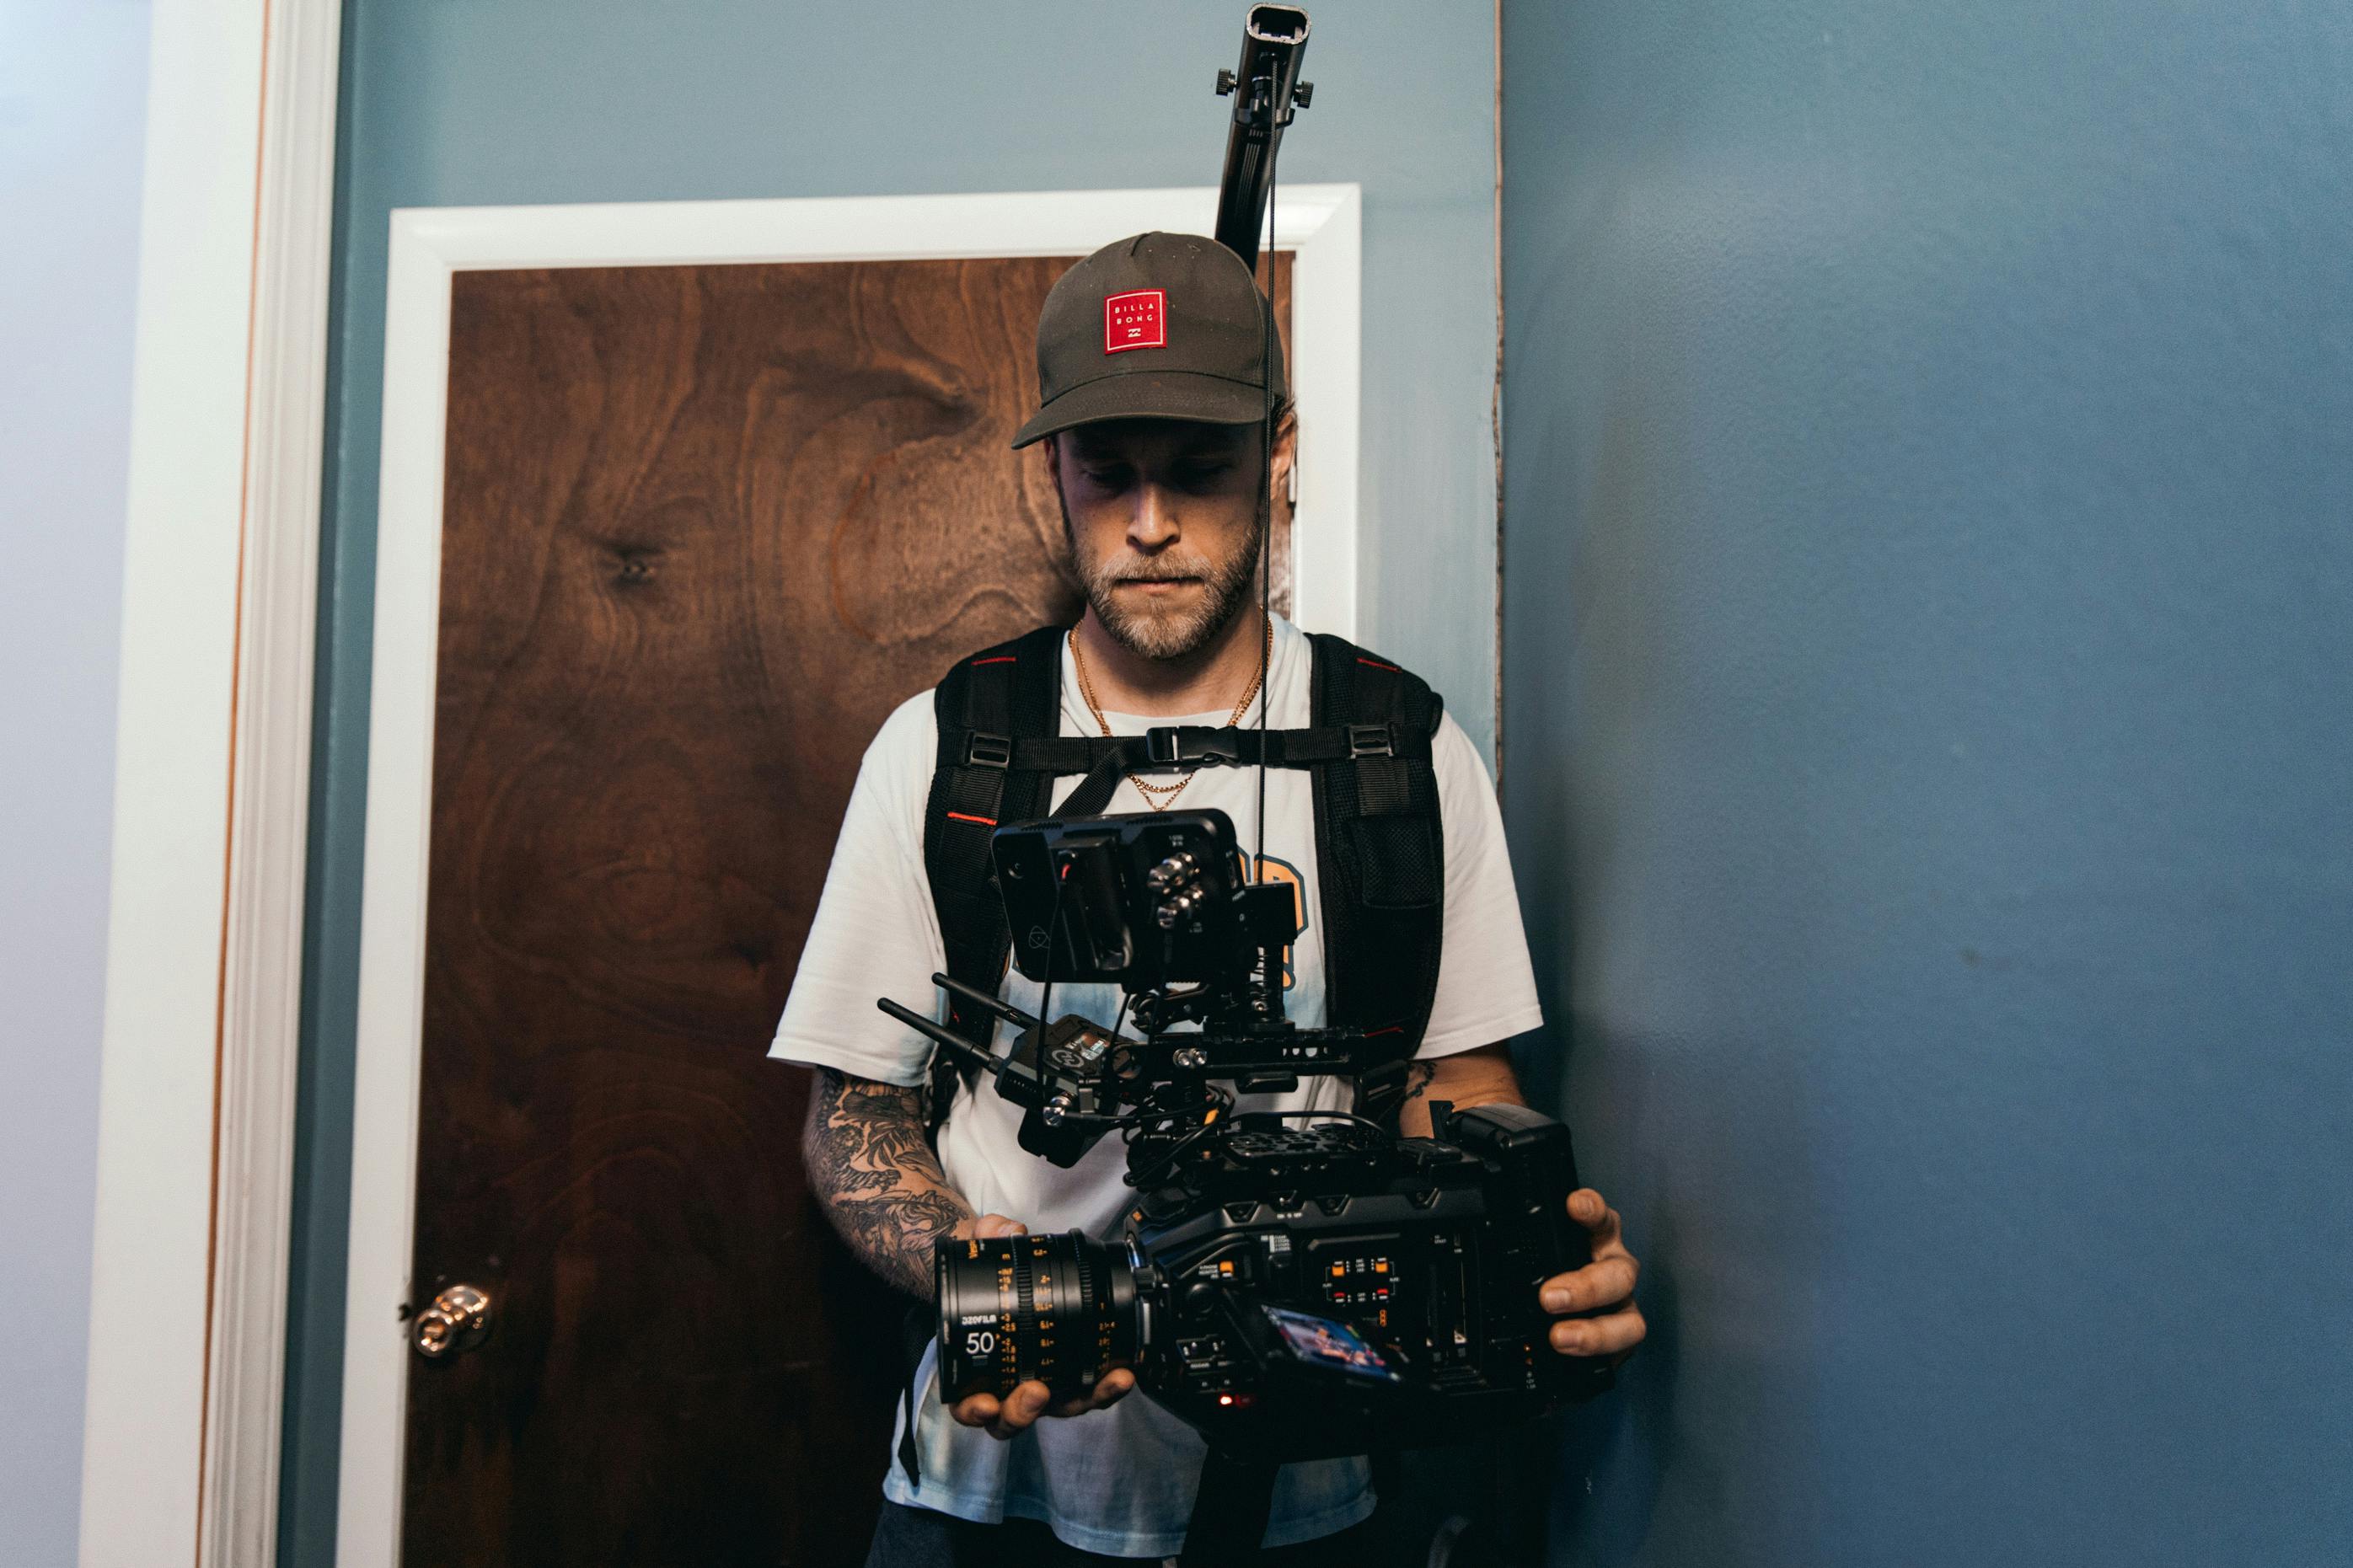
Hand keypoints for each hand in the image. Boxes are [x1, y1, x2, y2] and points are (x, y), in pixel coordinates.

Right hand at [945, 1214, 1136, 1438]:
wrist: (1008, 1272)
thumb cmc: (987, 1273)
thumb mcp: (981, 1245)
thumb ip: (990, 1233)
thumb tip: (1011, 1231)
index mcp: (974, 1367)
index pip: (969, 1404)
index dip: (974, 1412)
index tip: (985, 1404)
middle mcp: (1008, 1383)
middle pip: (1015, 1416)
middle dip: (1026, 1411)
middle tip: (1036, 1392)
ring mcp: (1043, 1381)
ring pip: (1060, 1407)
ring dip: (1085, 1399)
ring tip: (1107, 1380)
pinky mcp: (1073, 1373)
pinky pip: (1088, 1388)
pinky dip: (1105, 1385)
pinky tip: (1123, 1370)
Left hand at [1537, 1189, 1645, 1362]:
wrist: (1556, 1322)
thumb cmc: (1546, 1279)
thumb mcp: (1532, 1258)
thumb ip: (1520, 1251)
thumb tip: (1481, 1245)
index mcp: (1596, 1241)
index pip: (1599, 1218)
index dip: (1591, 1209)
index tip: (1574, 1207)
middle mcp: (1614, 1271)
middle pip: (1621, 1273)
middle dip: (1587, 1286)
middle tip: (1549, 1298)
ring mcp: (1622, 1308)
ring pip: (1630, 1320)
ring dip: (1595, 1332)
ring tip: (1559, 1338)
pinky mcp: (1622, 1340)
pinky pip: (1621, 1351)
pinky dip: (1597, 1355)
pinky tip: (1570, 1357)